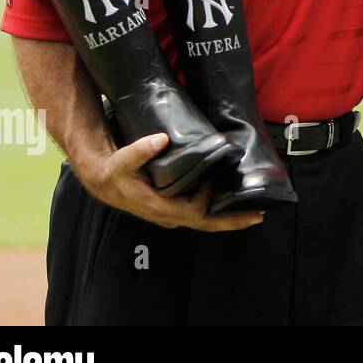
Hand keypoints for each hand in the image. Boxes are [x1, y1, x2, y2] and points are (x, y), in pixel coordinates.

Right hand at [75, 133, 264, 232]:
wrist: (105, 181)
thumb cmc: (115, 172)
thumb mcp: (123, 161)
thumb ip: (139, 150)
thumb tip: (160, 139)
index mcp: (159, 207)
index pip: (191, 212)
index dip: (207, 200)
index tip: (213, 182)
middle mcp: (168, 215)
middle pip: (206, 224)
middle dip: (231, 221)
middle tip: (257, 216)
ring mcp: (172, 214)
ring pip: (205, 221)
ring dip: (228, 218)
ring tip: (252, 213)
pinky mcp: (174, 208)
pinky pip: (200, 214)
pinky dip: (218, 212)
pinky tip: (232, 204)